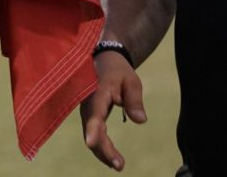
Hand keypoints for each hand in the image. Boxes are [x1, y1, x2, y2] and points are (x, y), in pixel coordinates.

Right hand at [79, 50, 147, 170]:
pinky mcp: (89, 115)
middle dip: (103, 149)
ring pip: (90, 134)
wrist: (104, 61)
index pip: (94, 113)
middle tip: (120, 165)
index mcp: (98, 92)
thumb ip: (135, 100)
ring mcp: (86, 110)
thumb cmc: (119, 71)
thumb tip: (141, 120)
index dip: (92, 129)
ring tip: (119, 165)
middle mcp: (87, 103)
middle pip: (92, 129)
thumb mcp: (132, 81)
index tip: (91, 143)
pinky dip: (101, 146)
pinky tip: (112, 158)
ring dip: (102, 151)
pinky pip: (93, 132)